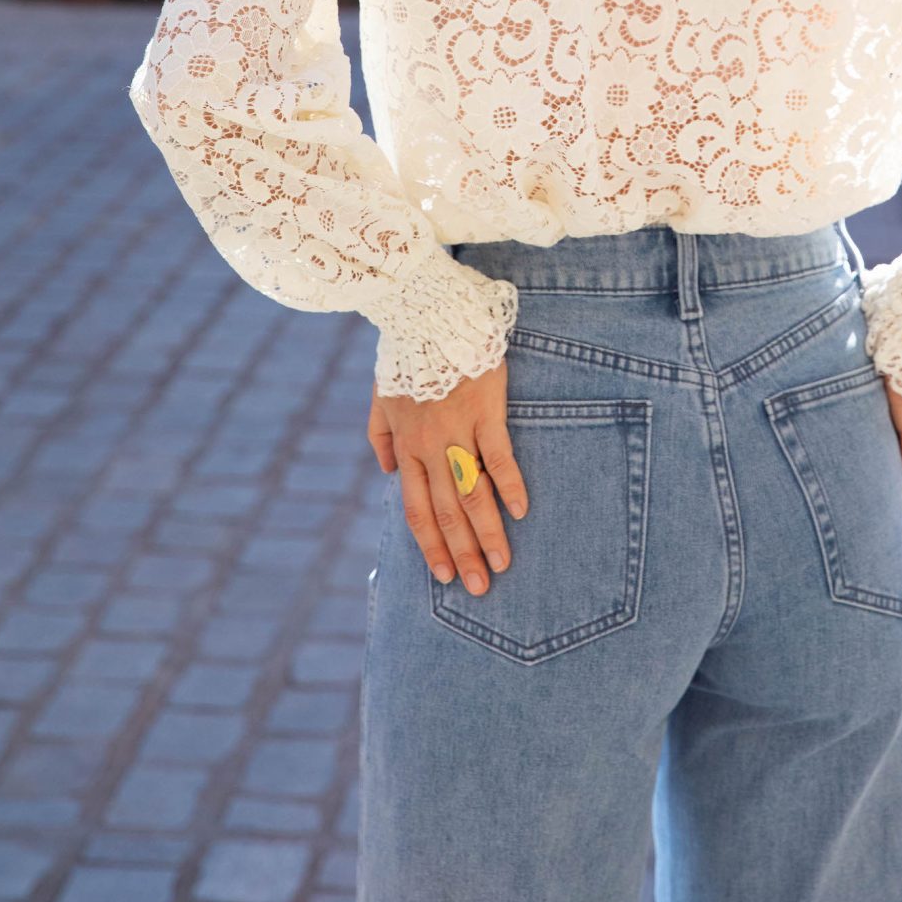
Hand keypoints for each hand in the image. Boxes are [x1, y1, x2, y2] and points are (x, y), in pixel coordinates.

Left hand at [367, 362, 528, 596]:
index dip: (431, 546)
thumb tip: (389, 475)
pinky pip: (499, 456)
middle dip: (462, 553)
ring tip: (502, 563)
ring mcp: (458, 430)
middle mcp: (429, 447)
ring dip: (487, 532)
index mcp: (406, 447)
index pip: (417, 510)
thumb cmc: (405, 355)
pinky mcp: (486, 410)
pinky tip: (521, 512)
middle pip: (446, 512)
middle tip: (481, 587)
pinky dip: (510, 485)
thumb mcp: (380, 398)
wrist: (424, 314)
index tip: (444, 576)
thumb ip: (380, 439)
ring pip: (472, 493)